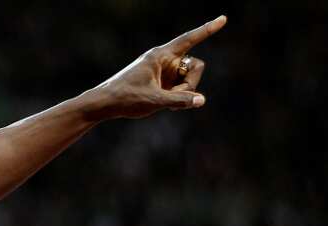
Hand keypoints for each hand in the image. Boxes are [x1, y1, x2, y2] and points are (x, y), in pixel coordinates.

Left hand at [88, 15, 226, 119]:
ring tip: (161, 100)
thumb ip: (179, 101)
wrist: (104, 104)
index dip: (207, 29)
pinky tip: (163, 103)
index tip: (223, 19)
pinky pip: (182, 88)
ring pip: (190, 79)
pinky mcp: (164, 82)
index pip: (189, 39)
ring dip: (182, 93)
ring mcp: (166, 71)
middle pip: (197, 66)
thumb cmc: (125, 98)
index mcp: (161, 55)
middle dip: (191, 84)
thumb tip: (201, 100)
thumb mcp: (154, 101)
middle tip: (172, 97)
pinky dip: (177, 98)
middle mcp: (165, 60)